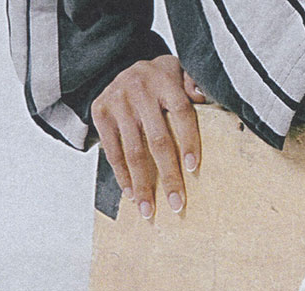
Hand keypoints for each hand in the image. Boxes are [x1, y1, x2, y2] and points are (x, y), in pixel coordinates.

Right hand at [91, 55, 205, 218]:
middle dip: (168, 176)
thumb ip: (194, 82)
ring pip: (133, 151)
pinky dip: (122, 174)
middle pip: (158, 140)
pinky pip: (112, 150)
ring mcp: (118, 102)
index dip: (188, 141)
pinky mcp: (101, 113)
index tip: (193, 168)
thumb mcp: (179, 71)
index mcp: (165, 81)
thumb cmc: (159, 78)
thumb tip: (204, 97)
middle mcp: (140, 90)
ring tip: (149, 210)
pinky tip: (131, 193)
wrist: (118, 66)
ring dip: (142, 184)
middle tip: (176, 204)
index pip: (181, 114)